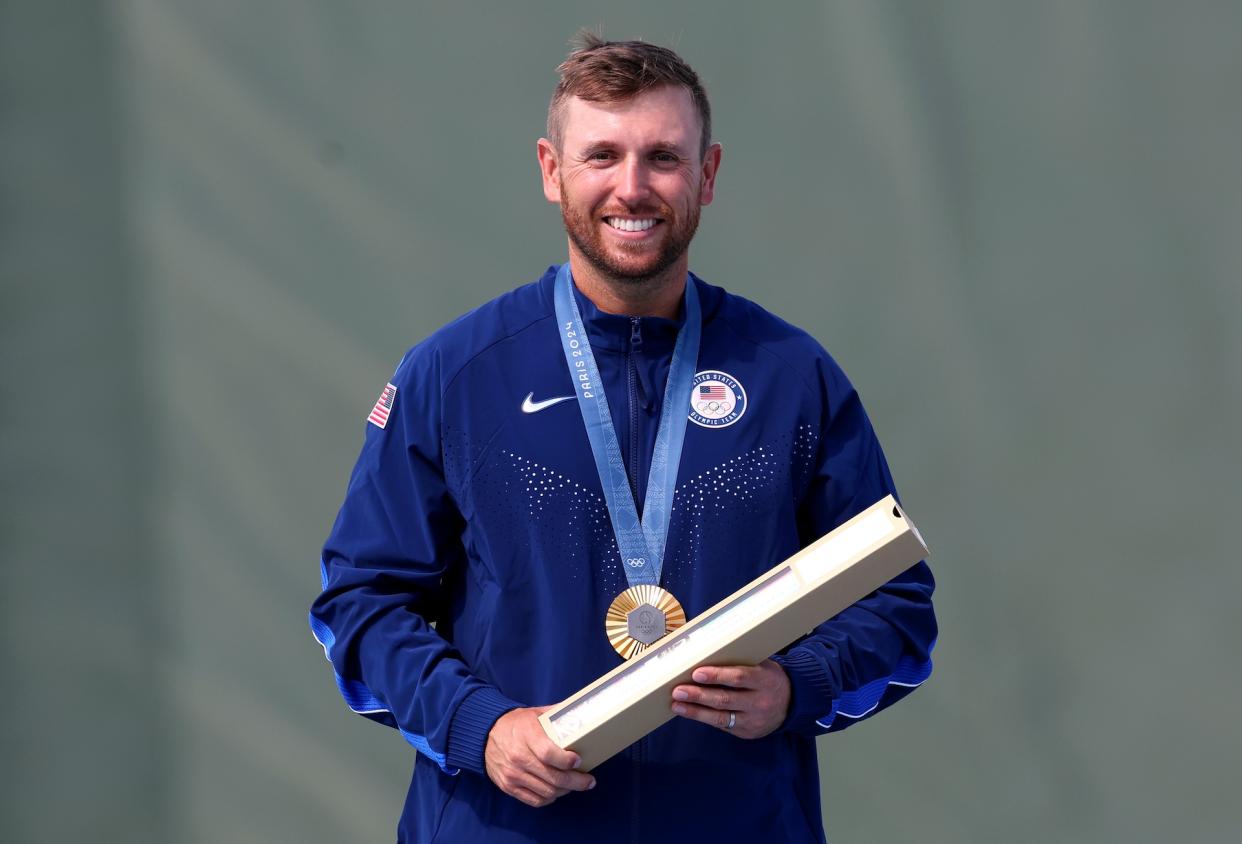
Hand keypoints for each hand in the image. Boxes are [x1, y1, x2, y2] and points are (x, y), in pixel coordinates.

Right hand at [484, 706, 595, 807]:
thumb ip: (556, 714)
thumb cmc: (516, 723)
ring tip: (575, 785)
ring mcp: (513, 775)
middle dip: (576, 782)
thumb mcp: (535, 713)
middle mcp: (518, 758)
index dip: (566, 761)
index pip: (548, 754)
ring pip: (546, 791)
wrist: (485, 734)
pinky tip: (557, 791)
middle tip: (589, 781)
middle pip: (552, 777)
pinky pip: (534, 800)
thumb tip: (581, 711)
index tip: (579, 761)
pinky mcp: (509, 786)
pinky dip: (549, 798)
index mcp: (526, 736)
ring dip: (565, 791)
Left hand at [670, 659, 790, 738]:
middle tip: (678, 690)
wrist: (792, 703)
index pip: (738, 678)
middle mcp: (759, 701)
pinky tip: (690, 712)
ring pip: (720, 717)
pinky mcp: (747, 732)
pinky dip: (704, 719)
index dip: (717, 675)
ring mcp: (753, 720)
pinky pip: (723, 726)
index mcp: (763, 679)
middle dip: (699, 696)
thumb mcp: (762, 664)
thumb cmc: (769, 677)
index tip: (696, 673)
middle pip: (725, 699)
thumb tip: (708, 651)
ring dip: (695, 711)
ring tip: (677, 704)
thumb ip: (741, 661)